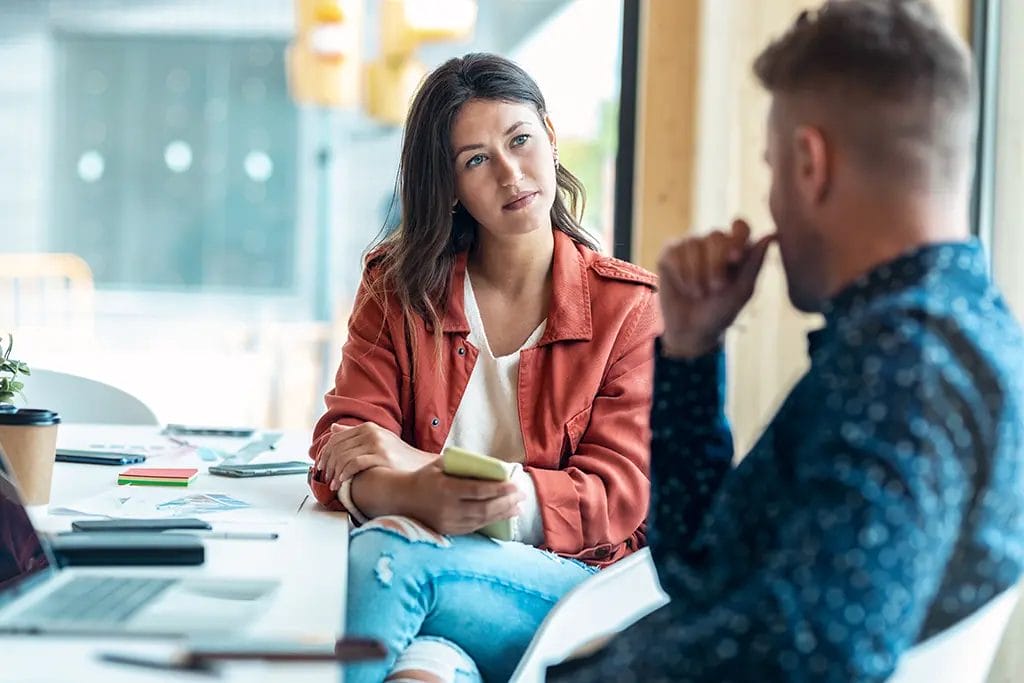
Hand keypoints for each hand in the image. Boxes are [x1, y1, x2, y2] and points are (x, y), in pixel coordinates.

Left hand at [316, 422, 435, 490]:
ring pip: (343, 456)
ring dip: (334, 472)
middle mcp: (371, 433)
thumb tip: (334, 429)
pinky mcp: (381, 457)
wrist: (421, 465)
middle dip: (327, 464)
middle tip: (324, 477)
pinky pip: (354, 464)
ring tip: (332, 483)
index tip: (321, 466)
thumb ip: (355, 434)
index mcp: (368, 428)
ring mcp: (376, 444)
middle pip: (338, 448)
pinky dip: (343, 474)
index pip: (337, 438)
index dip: (325, 453)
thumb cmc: (398, 456)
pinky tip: (341, 482)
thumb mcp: (377, 440)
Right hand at [401, 461, 523, 535]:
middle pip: (484, 508)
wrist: (402, 498)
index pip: (479, 491)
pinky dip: (491, 522)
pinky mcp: (449, 531)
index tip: (515, 485)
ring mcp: (448, 523)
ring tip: (518, 507)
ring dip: (503, 514)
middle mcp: (448, 509)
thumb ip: (464, 466)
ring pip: (482, 520)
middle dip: (507, 502)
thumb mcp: (441, 464)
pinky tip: (502, 516)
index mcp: (447, 489)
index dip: (500, 490)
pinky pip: (474, 527)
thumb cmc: (425, 477)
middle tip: (522, 495)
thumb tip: (493, 466)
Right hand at [657, 218, 775, 357]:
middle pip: (716, 235)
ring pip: (693, 243)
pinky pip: (675, 251)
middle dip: (716, 264)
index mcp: (735, 248)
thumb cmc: (721, 311)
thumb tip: (772, 235)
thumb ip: (755, 263)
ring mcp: (690, 245)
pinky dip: (681, 272)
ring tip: (698, 293)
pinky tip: (684, 286)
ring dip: (697, 273)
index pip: (740, 227)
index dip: (737, 238)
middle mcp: (712, 243)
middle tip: (716, 288)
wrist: (691, 330)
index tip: (736, 259)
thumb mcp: (742, 291)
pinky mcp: (669, 253)